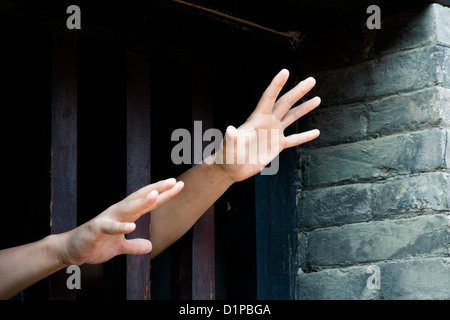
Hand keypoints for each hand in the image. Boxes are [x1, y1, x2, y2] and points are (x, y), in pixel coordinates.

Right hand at [56, 178, 183, 265]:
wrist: (71, 249)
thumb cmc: (95, 244)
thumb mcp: (120, 248)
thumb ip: (134, 246)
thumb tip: (150, 246)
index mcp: (126, 215)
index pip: (148, 202)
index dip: (164, 194)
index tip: (179, 185)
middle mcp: (118, 212)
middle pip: (141, 199)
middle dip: (157, 190)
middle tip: (173, 182)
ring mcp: (107, 219)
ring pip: (127, 209)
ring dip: (141, 202)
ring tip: (155, 194)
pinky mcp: (97, 229)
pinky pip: (110, 228)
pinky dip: (121, 227)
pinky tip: (132, 227)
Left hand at [214, 69, 320, 181]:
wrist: (231, 168)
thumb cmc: (227, 157)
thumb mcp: (228, 148)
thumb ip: (231, 139)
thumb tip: (230, 129)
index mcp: (256, 119)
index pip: (268, 98)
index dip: (276, 85)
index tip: (285, 71)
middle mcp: (267, 122)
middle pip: (285, 103)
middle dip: (297, 92)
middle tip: (311, 80)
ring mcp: (273, 133)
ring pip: (292, 117)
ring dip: (304, 108)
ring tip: (317, 99)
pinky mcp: (277, 146)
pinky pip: (294, 140)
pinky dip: (304, 136)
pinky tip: (316, 132)